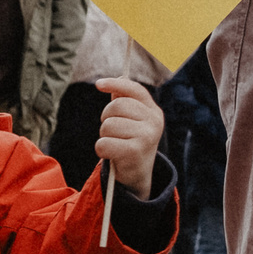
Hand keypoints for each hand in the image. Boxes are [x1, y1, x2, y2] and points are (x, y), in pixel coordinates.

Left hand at [93, 75, 163, 196]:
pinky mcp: (134, 151)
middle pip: (116, 106)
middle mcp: (154, 121)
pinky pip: (103, 143)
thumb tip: (117, 78)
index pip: (134, 89)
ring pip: (108, 125)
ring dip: (103, 135)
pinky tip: (110, 154)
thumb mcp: (132, 121)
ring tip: (113, 143)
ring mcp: (146, 136)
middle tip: (110, 131)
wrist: (137, 174)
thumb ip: (125, 101)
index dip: (116, 84)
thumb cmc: (130, 143)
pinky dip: (101, 149)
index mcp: (154, 111)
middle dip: (106, 117)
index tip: (98, 84)